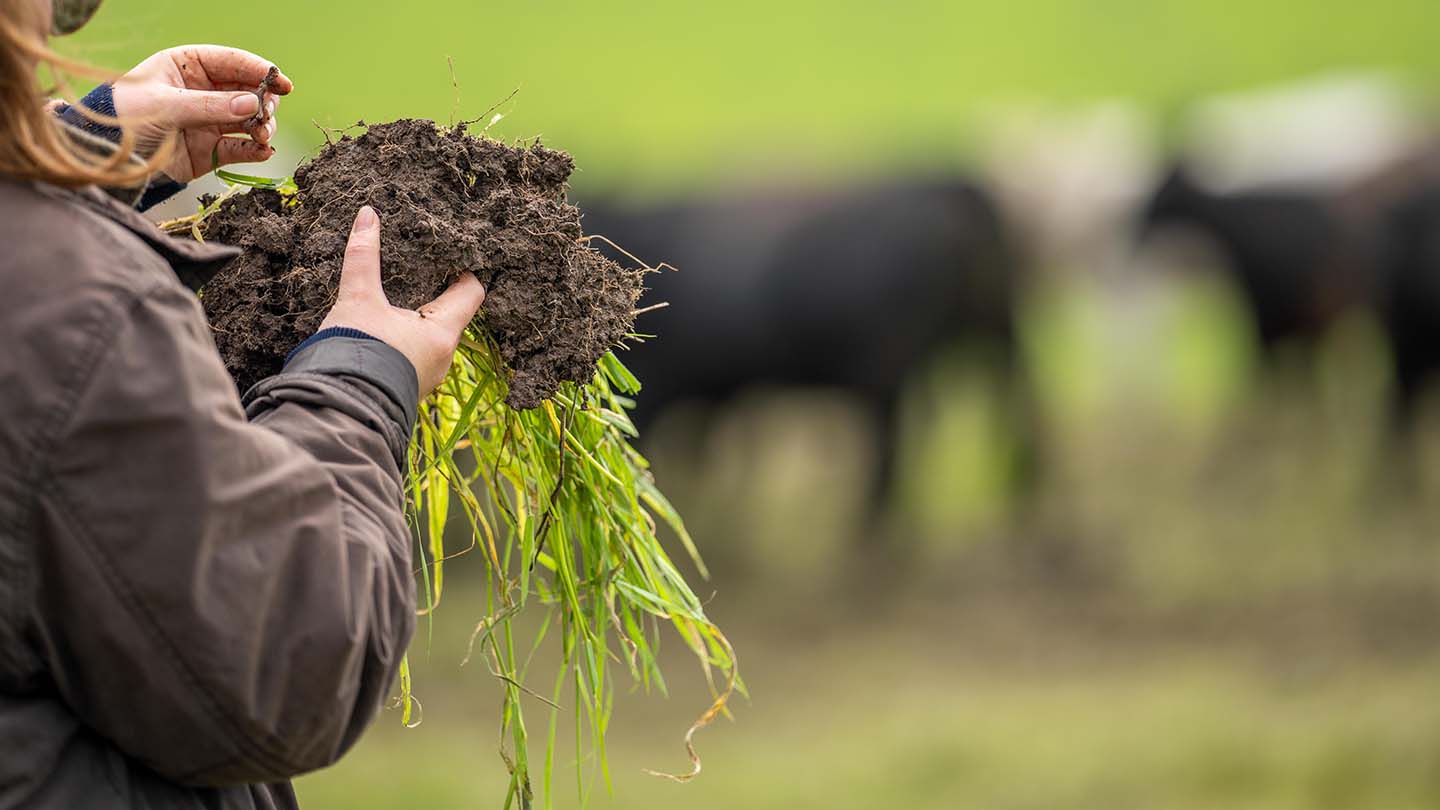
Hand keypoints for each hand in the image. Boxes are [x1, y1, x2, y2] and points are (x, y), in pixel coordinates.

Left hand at [109, 45, 293, 182]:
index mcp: (188, 66)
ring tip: (263, 136)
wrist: (106, 157)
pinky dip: (256, 150)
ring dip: (263, 127)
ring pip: (250, 121)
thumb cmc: (125, 118)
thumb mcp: (164, 106)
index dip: (259, 70)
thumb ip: (209, 106)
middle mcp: (204, 92)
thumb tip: (253, 104)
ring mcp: (210, 121)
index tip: (282, 83)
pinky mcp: (212, 150)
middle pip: (248, 91)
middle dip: (264, 103)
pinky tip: (263, 151)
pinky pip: (242, 148)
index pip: (231, 62)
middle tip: (266, 115)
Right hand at [319, 207, 486, 395]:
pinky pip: (416, 356)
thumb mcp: (357, 299)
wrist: (334, 410)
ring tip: (398, 298)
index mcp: (443, 333)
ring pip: (431, 338)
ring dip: (419, 319)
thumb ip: (364, 257)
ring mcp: (427, 377)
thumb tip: (369, 216)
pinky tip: (384, 330)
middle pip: (451, 315)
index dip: (464, 270)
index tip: (451, 254)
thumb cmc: (354, 353)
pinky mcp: (407, 388)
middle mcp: (443, 358)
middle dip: (437, 293)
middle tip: (419, 269)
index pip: (472, 292)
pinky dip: (406, 339)